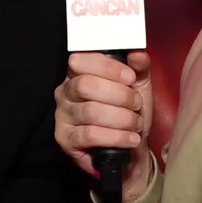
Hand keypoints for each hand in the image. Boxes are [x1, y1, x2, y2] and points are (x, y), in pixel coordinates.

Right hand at [54, 51, 153, 202]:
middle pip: (85, 85)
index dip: (107, 67)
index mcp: (79, 73)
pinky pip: (90, 135)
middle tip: (136, 104)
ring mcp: (62, 116)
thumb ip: (139, 67)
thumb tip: (137, 54)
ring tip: (136, 124)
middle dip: (119, 95)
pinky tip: (130, 138)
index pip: (81, 60)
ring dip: (122, 118)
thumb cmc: (129, 112)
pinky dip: (116, 137)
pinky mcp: (65, 139)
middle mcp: (65, 91)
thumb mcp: (138, 85)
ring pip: (90, 111)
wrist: (131, 148)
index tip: (130, 77)